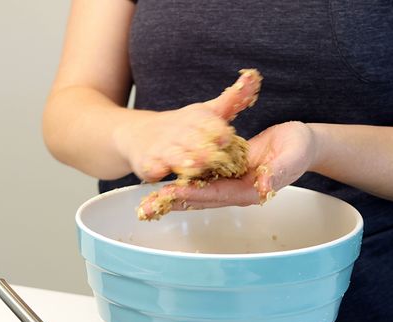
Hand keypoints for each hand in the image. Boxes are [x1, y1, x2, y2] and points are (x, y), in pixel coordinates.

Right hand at [113, 70, 261, 181]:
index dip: (216, 129)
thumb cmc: (182, 127)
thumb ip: (233, 99)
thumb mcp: (207, 112)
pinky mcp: (147, 163)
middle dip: (202, 148)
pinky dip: (155, 169)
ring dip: (182, 160)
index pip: (207, 122)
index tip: (226, 136)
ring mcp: (161, 148)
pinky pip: (151, 166)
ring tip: (192, 166)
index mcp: (196, 118)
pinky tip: (160, 173)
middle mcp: (178, 132)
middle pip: (191, 140)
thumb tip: (253, 77)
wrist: (139, 134)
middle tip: (213, 156)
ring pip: (173, 154)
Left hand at [144, 121, 318, 210]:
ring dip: (172, 194)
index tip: (175, 192)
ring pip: (195, 189)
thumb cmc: (299, 149)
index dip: (196, 193)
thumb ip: (277, 174)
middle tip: (148, 206)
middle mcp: (234, 190)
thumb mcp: (292, 157)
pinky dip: (181, 178)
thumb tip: (262, 189)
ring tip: (146, 199)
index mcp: (248, 190)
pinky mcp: (223, 170)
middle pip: (200, 198)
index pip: (217, 194)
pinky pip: (199, 176)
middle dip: (174, 201)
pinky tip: (162, 179)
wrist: (299, 143)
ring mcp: (228, 181)